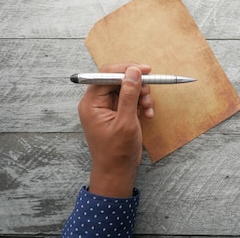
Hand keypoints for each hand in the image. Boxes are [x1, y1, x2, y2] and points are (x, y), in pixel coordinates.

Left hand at [77, 62, 153, 196]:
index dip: (126, 69)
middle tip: (148, 93)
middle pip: (118, 80)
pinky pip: (131, 99)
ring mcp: (108, 107)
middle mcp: (98, 102)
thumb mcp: (126, 122)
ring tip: (148, 108)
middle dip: (137, 85)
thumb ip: (129, 95)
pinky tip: (147, 115)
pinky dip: (142, 104)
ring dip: (142, 95)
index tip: (145, 70)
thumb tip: (133, 71)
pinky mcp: (118, 112)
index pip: (106, 75)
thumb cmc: (117, 151)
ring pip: (128, 88)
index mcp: (92, 103)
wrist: (117, 171)